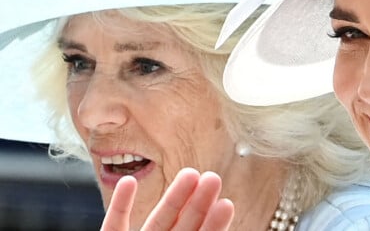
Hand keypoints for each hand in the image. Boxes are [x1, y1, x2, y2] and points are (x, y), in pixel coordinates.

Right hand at [100, 168, 234, 230]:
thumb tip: (224, 211)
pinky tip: (128, 181)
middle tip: (213, 178)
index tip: (226, 203)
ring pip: (156, 221)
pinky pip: (113, 224)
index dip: (212, 225)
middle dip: (197, 204)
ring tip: (190, 173)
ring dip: (173, 197)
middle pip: (181, 227)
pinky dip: (120, 204)